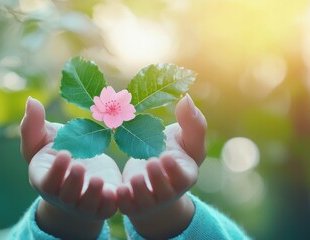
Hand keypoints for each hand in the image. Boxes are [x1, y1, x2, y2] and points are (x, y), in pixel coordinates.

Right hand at [20, 97, 121, 238]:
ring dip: (92, 194)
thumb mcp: (43, 139)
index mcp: (45, 180)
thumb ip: (34, 124)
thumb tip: (31, 100)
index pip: (47, 182)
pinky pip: (107, 209)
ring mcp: (84, 203)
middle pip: (66, 196)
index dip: (55, 171)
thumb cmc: (55, 151)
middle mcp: (63, 196)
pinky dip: (112, 203)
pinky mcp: (103, 204)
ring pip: (87, 206)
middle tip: (80, 166)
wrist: (79, 171)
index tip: (64, 153)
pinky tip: (118, 191)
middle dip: (73, 182)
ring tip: (97, 179)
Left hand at [117, 94, 206, 238]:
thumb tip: (186, 98)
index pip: (183, 178)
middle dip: (158, 178)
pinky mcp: (132, 203)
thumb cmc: (175, 151)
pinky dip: (122, 200)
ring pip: (145, 202)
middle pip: (165, 192)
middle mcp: (168, 192)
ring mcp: (149, 200)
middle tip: (151, 162)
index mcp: (184, 176)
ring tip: (135, 177)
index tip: (166, 155)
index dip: (175, 170)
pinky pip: (127, 206)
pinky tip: (117, 189)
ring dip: (140, 190)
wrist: (154, 173)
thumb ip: (192, 122)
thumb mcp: (186, 138)